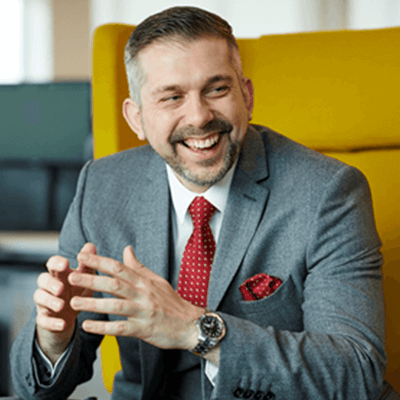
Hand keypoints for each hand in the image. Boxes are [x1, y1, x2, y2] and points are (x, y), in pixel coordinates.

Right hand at [34, 243, 95, 361]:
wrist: (68, 317)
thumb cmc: (77, 291)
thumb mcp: (84, 278)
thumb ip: (86, 263)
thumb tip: (90, 245)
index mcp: (59, 274)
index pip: (52, 263)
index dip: (57, 263)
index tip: (66, 264)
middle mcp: (49, 286)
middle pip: (42, 279)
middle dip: (50, 282)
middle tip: (61, 287)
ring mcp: (44, 302)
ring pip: (39, 298)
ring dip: (50, 301)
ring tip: (62, 305)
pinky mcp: (44, 319)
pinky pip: (43, 320)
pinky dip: (52, 322)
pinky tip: (63, 324)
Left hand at [69, 244, 203, 349]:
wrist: (189, 324)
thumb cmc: (171, 302)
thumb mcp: (156, 281)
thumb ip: (138, 267)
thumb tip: (126, 249)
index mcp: (144, 281)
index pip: (119, 267)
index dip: (100, 261)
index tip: (82, 255)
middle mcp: (143, 294)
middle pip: (115, 284)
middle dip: (92, 280)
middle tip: (71, 277)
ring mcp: (143, 311)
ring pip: (115, 306)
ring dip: (93, 304)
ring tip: (73, 303)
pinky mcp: (144, 329)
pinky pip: (121, 328)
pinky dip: (104, 328)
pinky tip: (87, 326)